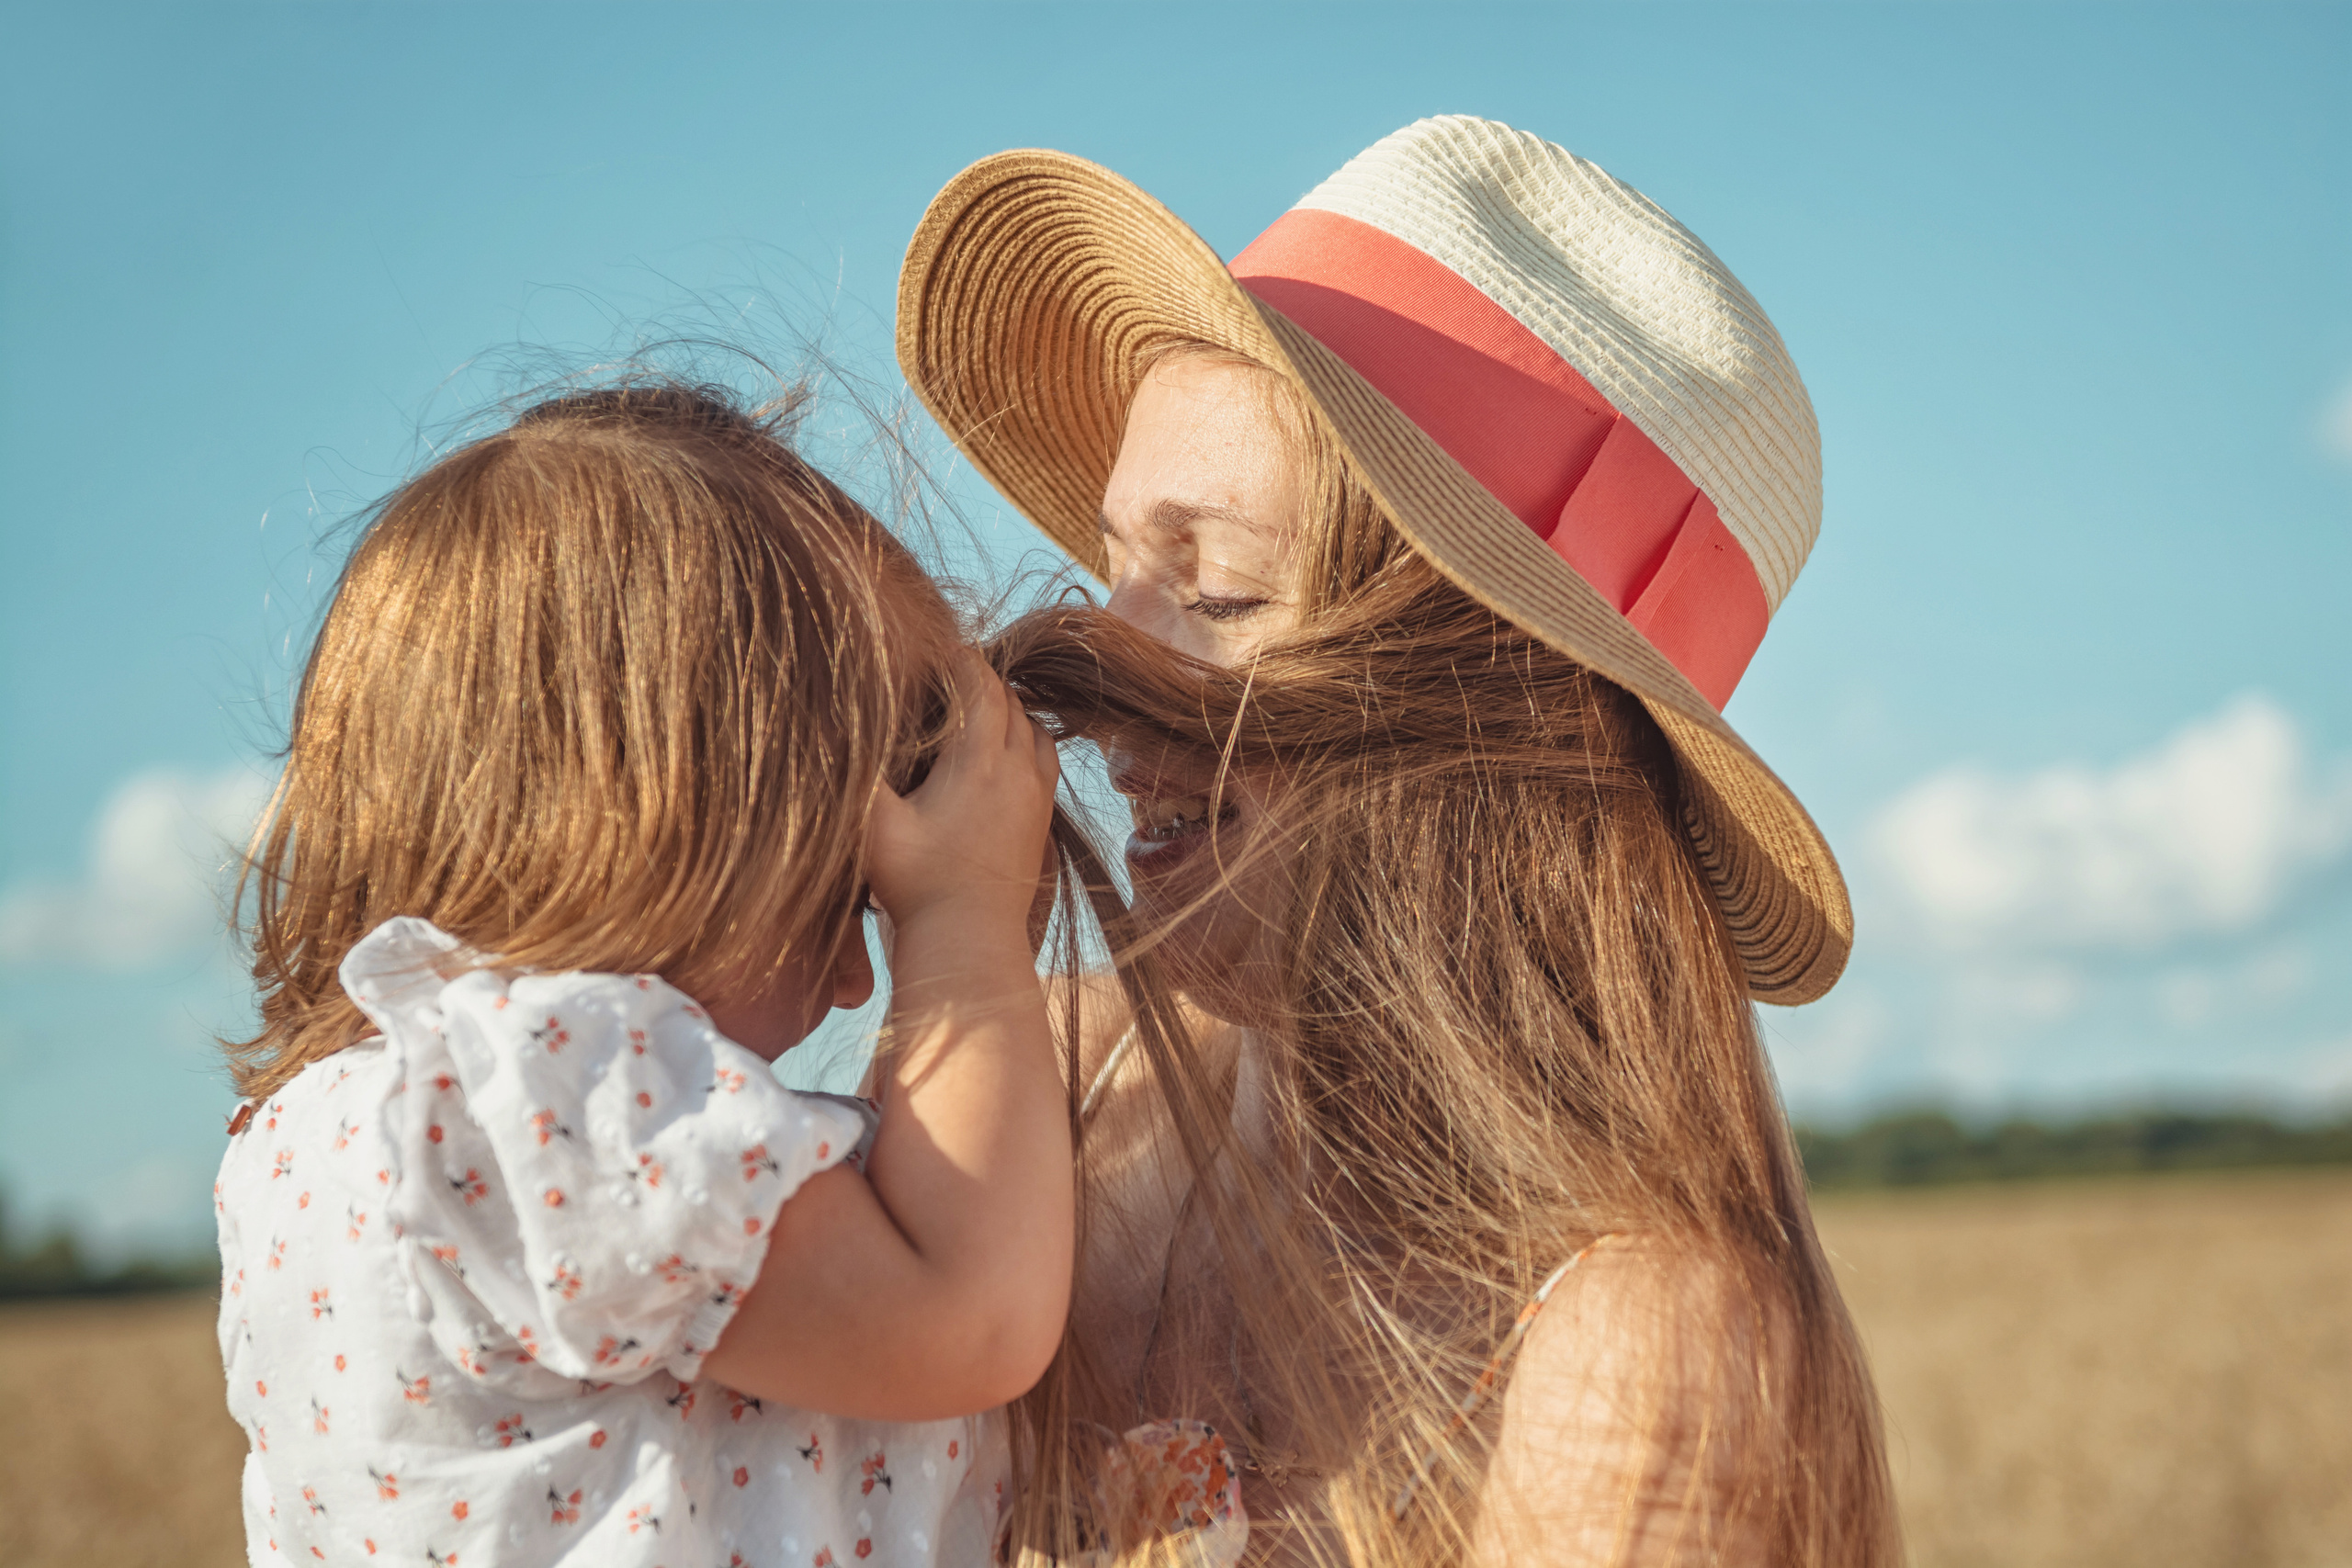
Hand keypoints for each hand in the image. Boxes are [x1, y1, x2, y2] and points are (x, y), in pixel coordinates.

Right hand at [865, 652, 1059, 933]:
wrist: (968, 940)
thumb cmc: (915, 883)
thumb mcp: (873, 825)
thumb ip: (859, 773)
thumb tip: (841, 729)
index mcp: (978, 760)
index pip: (981, 685)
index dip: (961, 659)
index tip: (940, 647)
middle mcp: (1017, 770)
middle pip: (1011, 702)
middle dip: (983, 681)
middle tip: (951, 674)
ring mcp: (1036, 796)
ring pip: (1035, 729)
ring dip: (1010, 711)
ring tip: (978, 709)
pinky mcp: (1043, 821)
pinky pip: (1046, 761)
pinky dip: (1027, 742)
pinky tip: (1003, 755)